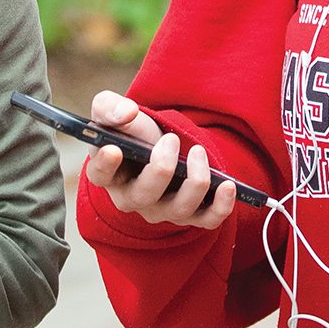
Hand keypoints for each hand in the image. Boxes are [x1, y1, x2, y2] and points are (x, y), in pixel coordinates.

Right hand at [80, 90, 237, 229]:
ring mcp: (162, 209)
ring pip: (179, 208)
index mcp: (107, 172)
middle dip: (160, 168)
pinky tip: (228, 185)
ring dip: (193, 181)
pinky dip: (220, 207)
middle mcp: (132, 198)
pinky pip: (207, 220)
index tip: (114, 148)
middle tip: (169, 140)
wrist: (157, 142)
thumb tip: (127, 113)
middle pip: (144, 196)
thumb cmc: (130, 130)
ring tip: (198, 152)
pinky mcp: (189, 214)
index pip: (100, 174)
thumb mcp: (112, 111)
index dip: (105, 164)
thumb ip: (110, 107)